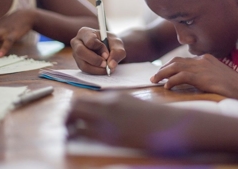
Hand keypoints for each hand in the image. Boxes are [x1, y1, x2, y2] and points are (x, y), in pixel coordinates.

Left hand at [65, 92, 194, 152]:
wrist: (170, 125)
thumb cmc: (157, 119)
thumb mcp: (136, 106)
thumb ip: (120, 107)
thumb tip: (109, 114)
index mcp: (115, 97)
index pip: (87, 98)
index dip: (79, 108)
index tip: (76, 116)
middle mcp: (107, 104)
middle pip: (76, 104)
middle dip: (69, 114)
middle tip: (68, 124)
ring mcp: (107, 118)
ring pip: (73, 115)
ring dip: (68, 123)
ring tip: (69, 132)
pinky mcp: (108, 134)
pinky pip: (80, 131)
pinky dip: (73, 135)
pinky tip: (73, 140)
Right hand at [70, 27, 125, 74]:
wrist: (109, 48)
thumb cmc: (111, 43)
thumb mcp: (117, 44)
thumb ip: (117, 52)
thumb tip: (111, 65)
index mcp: (85, 32)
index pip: (90, 41)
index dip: (100, 49)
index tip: (108, 54)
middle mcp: (77, 42)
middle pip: (80, 52)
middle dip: (95, 60)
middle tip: (106, 64)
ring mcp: (76, 54)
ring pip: (83, 64)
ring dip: (97, 68)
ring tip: (107, 68)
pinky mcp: (79, 63)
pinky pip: (85, 70)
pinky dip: (96, 72)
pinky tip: (103, 69)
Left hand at [151, 54, 237, 109]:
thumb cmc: (234, 89)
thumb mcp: (216, 78)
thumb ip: (203, 77)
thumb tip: (190, 83)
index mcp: (206, 58)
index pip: (183, 59)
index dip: (170, 66)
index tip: (162, 73)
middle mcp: (203, 60)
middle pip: (176, 61)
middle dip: (163, 69)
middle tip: (154, 78)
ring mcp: (203, 68)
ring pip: (176, 67)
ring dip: (163, 74)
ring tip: (155, 81)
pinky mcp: (203, 77)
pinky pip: (182, 76)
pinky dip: (172, 81)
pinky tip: (166, 87)